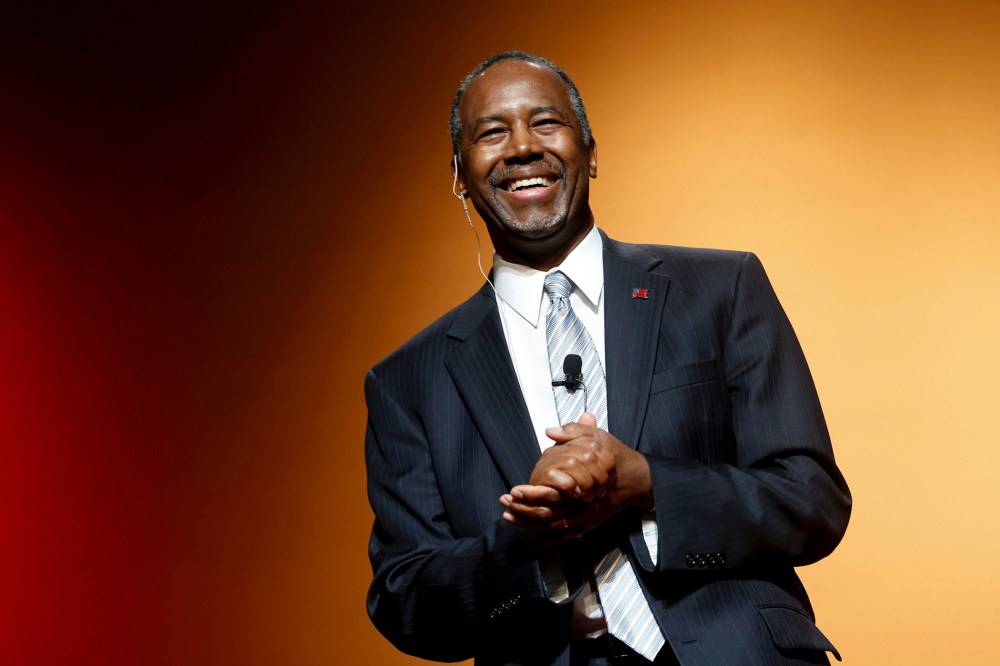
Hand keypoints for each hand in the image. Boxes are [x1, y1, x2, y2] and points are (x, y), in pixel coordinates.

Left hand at [499, 413, 652, 538]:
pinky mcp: (586, 525)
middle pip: (548, 516)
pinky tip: (528, 534)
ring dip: (528, 525)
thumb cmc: (616, 456)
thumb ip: (574, 432)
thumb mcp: (598, 437)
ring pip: (552, 529)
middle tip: (505, 506)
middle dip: (523, 512)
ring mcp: (584, 518)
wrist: (637, 478)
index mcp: (583, 485)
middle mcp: (583, 507)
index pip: (552, 495)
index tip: (513, 491)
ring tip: (509, 517)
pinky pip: (562, 536)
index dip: (530, 495)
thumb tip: (550, 431)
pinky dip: (544, 538)